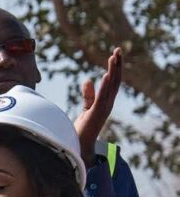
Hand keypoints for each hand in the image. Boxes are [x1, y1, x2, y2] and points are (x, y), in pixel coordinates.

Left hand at [74, 47, 122, 166]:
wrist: (79, 147)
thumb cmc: (83, 129)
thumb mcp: (87, 108)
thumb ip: (89, 95)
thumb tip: (88, 80)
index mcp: (105, 102)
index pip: (113, 82)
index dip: (115, 68)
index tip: (115, 54)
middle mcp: (107, 104)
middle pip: (115, 81)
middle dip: (117, 65)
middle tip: (118, 50)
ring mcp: (103, 109)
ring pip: (111, 87)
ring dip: (112, 71)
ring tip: (113, 57)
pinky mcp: (95, 115)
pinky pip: (102, 98)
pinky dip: (104, 87)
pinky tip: (106, 75)